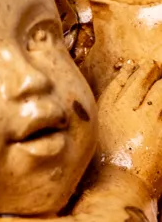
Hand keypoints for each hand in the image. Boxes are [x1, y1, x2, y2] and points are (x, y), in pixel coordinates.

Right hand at [96, 60, 161, 196]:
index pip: (119, 81)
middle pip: (140, 81)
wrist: (116, 185)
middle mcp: (125, 108)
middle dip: (149, 71)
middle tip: (155, 66)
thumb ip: (106, 119)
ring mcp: (146, 119)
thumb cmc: (102, 166)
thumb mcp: (96, 133)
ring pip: (159, 93)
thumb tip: (113, 112)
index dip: (128, 72)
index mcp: (106, 107)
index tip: (132, 66)